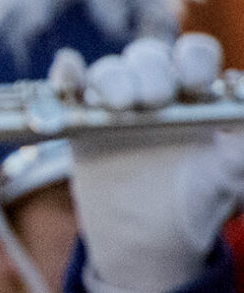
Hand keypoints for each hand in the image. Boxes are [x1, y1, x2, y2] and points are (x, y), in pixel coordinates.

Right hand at [74, 34, 243, 292]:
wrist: (150, 238)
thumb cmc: (202, 201)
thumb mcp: (234, 170)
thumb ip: (241, 142)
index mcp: (196, 93)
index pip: (194, 54)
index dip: (193, 60)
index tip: (196, 84)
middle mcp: (156, 91)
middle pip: (148, 56)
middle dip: (150, 71)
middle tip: (152, 99)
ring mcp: (116, 105)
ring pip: (108, 70)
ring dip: (111, 78)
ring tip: (119, 105)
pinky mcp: (81, 122)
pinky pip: (70, 87)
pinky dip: (66, 75)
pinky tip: (69, 76)